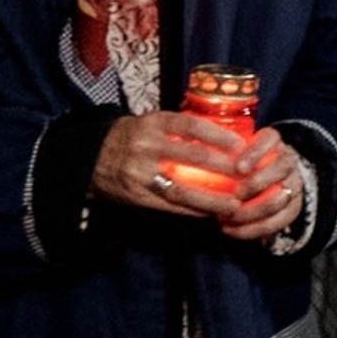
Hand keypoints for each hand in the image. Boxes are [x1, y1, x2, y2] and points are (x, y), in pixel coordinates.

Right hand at [92, 110, 253, 218]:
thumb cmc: (131, 137)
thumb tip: (224, 131)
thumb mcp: (150, 123)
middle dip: (224, 168)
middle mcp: (145, 146)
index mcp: (152, 124)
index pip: (191, 126)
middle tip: (248, 176)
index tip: (242, 144)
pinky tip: (210, 214)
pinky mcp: (135, 195)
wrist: (88, 157)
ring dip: (211, 199)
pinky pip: (168, 206)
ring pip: (181, 189)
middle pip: (192, 157)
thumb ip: (180, 128)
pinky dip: (191, 211)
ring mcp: (139, 173)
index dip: (218, 135)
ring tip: (235, 205)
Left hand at [220, 128, 305, 245]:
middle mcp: (288, 161)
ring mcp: (294, 184)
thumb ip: (214, 153)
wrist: (267, 180)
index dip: (257, 153)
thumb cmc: (238, 165)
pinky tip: (230, 230)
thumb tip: (184, 153)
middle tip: (234, 195)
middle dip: (257, 183)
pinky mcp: (292, 208)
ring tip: (226, 217)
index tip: (239, 168)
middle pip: (282, 168)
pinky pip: (278, 222)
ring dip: (253, 211)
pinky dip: (253, 229)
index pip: (271, 139)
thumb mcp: (228, 153)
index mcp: (273, 143)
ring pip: (282, 199)